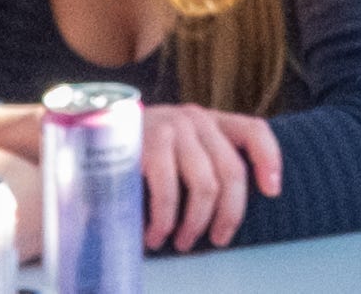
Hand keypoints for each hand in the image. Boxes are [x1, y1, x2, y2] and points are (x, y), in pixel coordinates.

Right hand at [142, 101, 283, 252]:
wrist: (87, 144)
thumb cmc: (139, 157)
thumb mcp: (179, 151)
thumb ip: (206, 162)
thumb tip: (233, 205)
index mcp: (210, 120)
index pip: (254, 130)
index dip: (269, 159)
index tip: (273, 191)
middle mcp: (196, 119)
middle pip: (232, 170)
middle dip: (229, 213)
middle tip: (217, 239)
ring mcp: (173, 128)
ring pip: (206, 185)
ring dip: (195, 223)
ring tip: (180, 242)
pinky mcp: (148, 143)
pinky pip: (169, 191)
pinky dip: (165, 221)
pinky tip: (155, 236)